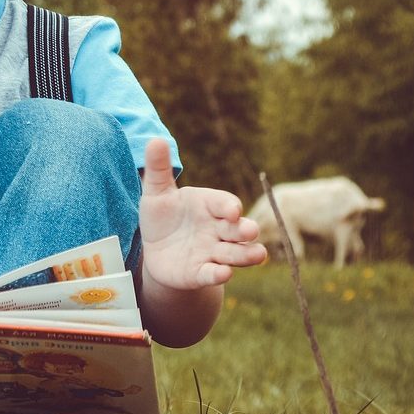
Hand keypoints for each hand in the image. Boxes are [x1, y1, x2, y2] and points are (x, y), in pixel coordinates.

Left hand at [138, 137, 266, 288]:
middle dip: (246, 230)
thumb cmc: (162, 217)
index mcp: (210, 206)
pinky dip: (219, 274)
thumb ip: (158, 169)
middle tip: (250, 231)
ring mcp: (213, 252)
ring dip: (246, 255)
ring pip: (236, 254)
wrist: (156, 251)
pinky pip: (213, 274)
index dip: (230, 206)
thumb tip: (155, 139)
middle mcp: (218, 229)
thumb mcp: (156, 192)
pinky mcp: (202, 273)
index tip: (231, 210)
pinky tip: (223, 274)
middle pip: (239, 230)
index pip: (226, 203)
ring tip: (257, 255)